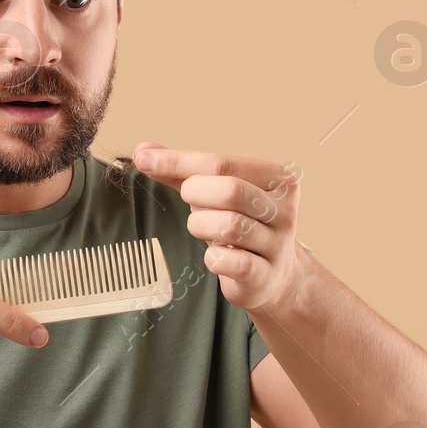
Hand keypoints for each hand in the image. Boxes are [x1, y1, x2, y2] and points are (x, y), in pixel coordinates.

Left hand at [130, 141, 305, 310]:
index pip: (222, 163)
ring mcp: (277, 244)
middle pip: (231, 190)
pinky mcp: (266, 275)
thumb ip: (184, 172)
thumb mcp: (218, 194)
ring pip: (231, 225)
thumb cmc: (243, 226)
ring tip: (202, 228)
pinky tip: (215, 255)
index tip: (145, 160)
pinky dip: (214, 258)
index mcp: (276, 179)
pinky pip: (234, 262)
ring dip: (201, 225)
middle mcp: (283, 209)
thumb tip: (143, 151)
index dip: (178, 162)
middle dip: (197, 195)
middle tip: (191, 205)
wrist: (276, 276)